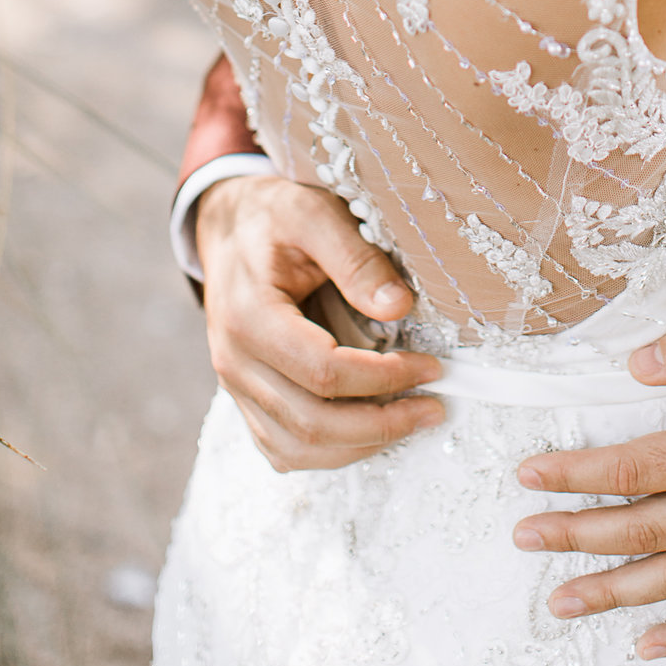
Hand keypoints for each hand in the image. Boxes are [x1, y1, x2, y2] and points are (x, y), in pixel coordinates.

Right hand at [194, 174, 442, 470]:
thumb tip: (399, 307)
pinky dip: (329, 451)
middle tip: (435, 408)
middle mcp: (234, 362)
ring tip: (412, 422)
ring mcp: (236, 386)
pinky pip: (281, 447)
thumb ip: (356, 259)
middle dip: (381, 424)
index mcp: (249, 318)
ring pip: (294, 448)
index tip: (433, 367)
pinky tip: (372, 431)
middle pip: (310, 422)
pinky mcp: (246, 397)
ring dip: (360, 446)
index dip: (384, 377)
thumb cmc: (275, 217)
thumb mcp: (315, 214)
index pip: (323, 371)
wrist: (230, 227)